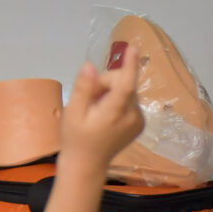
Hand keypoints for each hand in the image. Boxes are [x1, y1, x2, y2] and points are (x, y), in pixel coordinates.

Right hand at [60, 55, 145, 171]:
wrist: (88, 163)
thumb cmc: (75, 138)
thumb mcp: (72, 113)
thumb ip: (83, 89)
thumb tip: (89, 66)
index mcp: (114, 113)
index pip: (125, 85)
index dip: (129, 66)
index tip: (133, 48)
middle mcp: (132, 115)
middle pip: (123, 83)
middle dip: (104, 83)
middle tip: (88, 98)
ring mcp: (139, 119)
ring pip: (126, 90)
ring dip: (110, 91)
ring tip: (95, 108)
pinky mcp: (140, 122)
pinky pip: (129, 99)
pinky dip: (117, 99)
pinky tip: (105, 113)